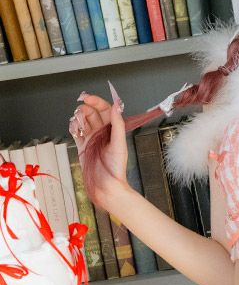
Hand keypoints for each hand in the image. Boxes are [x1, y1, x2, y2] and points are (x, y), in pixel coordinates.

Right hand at [68, 82, 127, 209]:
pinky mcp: (82, 147)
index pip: (105, 110)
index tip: (88, 97)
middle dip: (85, 108)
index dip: (97, 102)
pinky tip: (73, 127)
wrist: (106, 187)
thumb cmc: (116, 168)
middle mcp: (102, 133)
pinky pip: (76, 132)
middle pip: (92, 114)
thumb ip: (117, 124)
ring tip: (78, 122)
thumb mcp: (119, 144)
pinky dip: (73, 127)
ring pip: (83, 121)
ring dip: (78, 117)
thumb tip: (117, 105)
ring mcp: (92, 139)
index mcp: (113, 130)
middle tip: (80, 109)